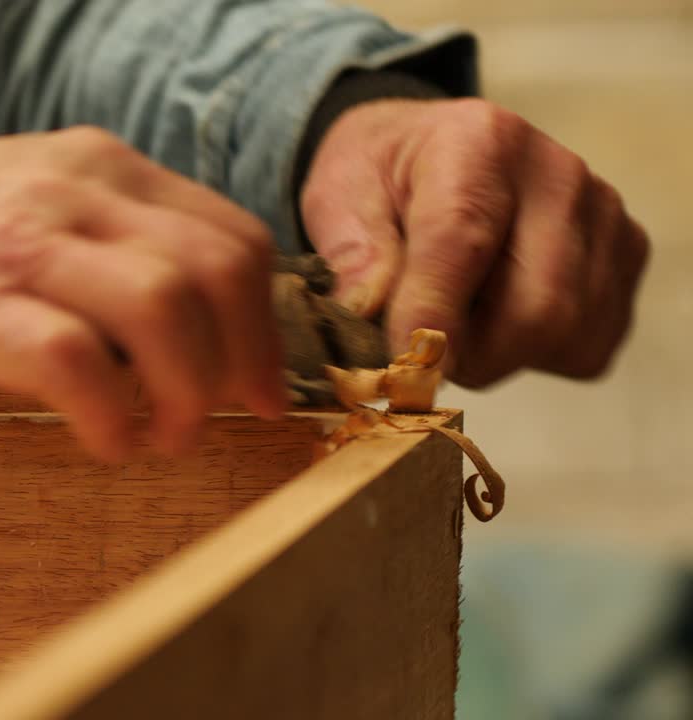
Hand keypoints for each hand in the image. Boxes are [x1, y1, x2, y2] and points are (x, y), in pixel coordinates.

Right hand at [0, 129, 286, 460]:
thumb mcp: (19, 200)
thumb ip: (100, 240)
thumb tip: (181, 323)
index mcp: (93, 167)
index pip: (231, 234)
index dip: (265, 321)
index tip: (259, 382)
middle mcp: (71, 194)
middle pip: (220, 271)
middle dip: (245, 362)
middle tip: (227, 418)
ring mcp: (19, 248)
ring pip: (167, 310)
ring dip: (186, 394)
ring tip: (158, 437)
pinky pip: (81, 368)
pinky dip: (111, 420)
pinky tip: (101, 441)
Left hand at [301, 98, 649, 386]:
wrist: (426, 151)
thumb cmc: (380, 179)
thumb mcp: (339, 197)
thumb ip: (352, 254)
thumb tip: (366, 315)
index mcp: (478, 143)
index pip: (464, 243)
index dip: (432, 319)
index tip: (404, 370)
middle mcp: (557, 174)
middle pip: (539, 308)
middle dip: (471, 356)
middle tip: (420, 351)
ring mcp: (603, 215)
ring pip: (566, 336)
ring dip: (499, 357)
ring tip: (456, 323)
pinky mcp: (626, 254)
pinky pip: (588, 346)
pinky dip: (537, 357)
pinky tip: (498, 320)